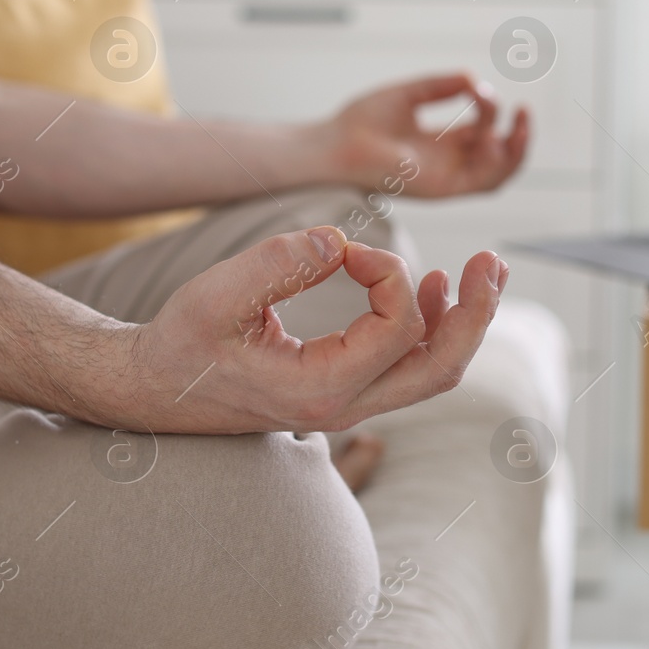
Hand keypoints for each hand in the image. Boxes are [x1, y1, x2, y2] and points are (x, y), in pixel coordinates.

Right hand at [100, 225, 508, 434]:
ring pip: (432, 372)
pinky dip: (431, 329)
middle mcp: (344, 407)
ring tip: (480, 272)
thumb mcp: (216, 296)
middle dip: (476, 313)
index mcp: (319, 390)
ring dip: (462, 321)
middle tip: (493, 261)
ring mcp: (349, 405)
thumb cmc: (180, 344)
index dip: (389, 273)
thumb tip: (338, 241)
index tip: (348, 247)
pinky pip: (408, 367)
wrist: (155, 392)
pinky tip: (433, 289)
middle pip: (441, 368)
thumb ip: (277, 263)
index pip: (396, 329)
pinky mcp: (345, 392)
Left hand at [320, 73, 528, 197]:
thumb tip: (473, 78)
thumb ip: (440, 86)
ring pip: (498, 174)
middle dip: (518, 134)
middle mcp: (446, 163)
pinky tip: (492, 137)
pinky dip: (496, 163)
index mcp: (439, 143)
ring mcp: (445, 178)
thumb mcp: (410, 94)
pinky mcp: (441, 189)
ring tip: (518, 123)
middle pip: (498, 156)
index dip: (488, 107)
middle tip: (524, 111)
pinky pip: (482, 183)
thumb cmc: (362, 122)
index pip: (481, 130)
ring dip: (515, 150)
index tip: (476, 87)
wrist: (337, 143)